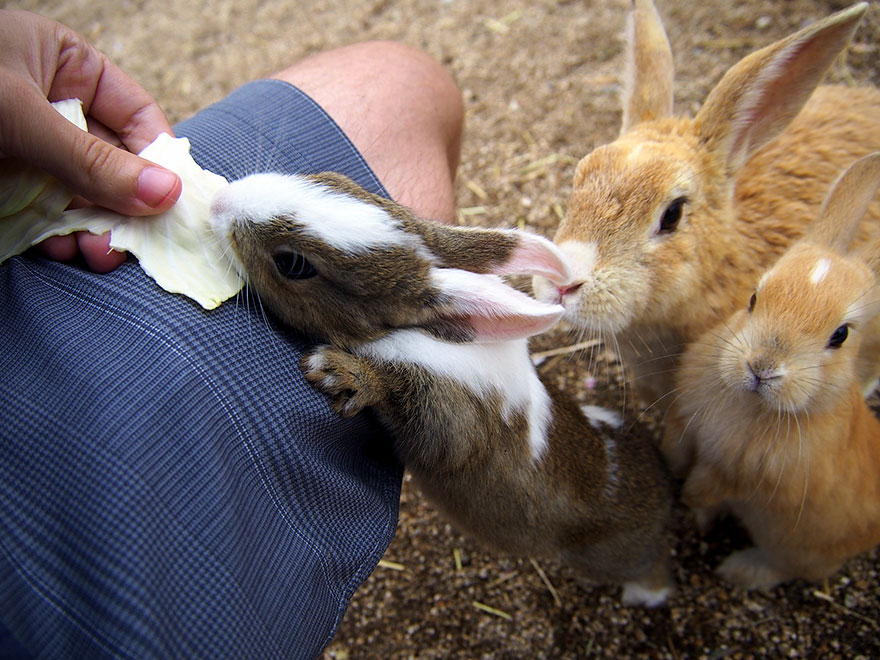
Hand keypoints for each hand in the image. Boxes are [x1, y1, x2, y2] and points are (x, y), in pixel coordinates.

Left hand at [0, 10, 181, 271]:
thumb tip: (167, 195)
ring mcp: (29, 150)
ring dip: (95, 227)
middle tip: (134, 242)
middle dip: (127, 205)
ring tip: (97, 254)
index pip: (136, 116)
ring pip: (83, 195)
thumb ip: (93, 159)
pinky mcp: (4, 186)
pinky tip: (64, 249)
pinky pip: (46, 213)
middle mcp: (55, 109)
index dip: (160, 158)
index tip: (175, 202)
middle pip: (115, 163)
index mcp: (67, 68)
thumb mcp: (20, 114)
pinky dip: (59, 235)